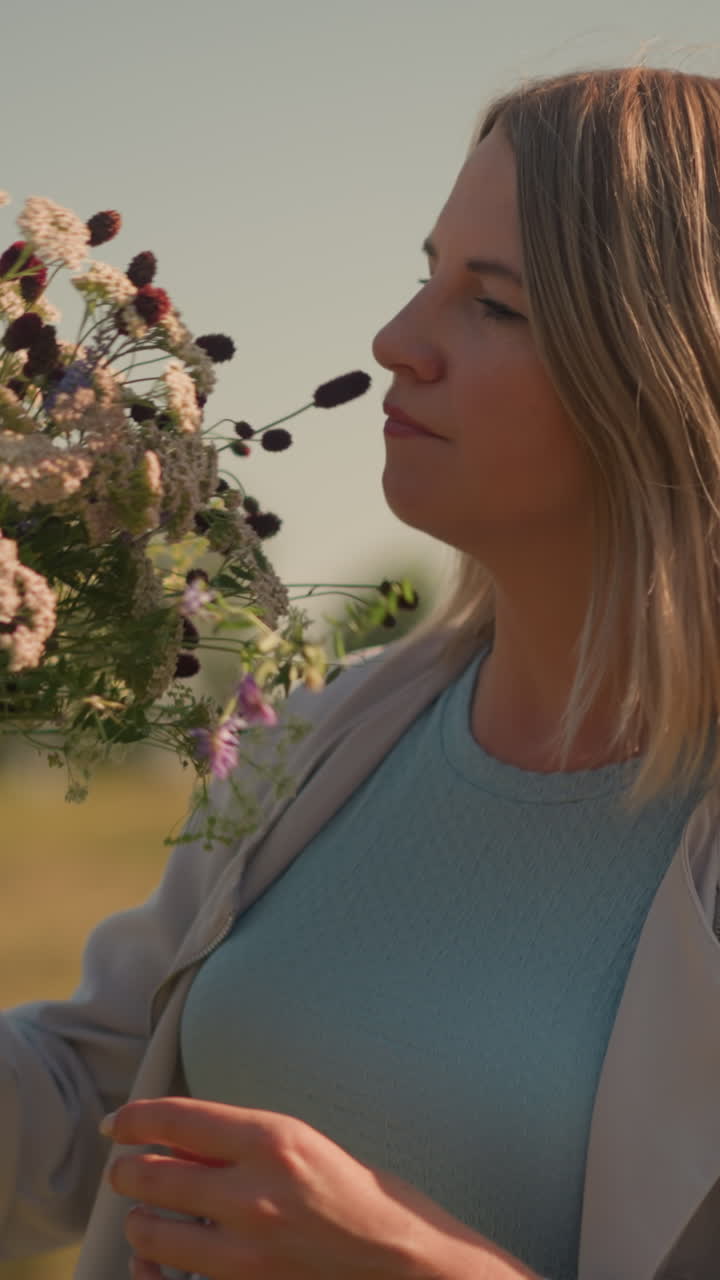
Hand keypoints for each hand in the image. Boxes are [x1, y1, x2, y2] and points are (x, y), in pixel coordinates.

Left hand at [104, 1096, 535, 1278]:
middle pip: (152, 1173)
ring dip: (140, 1218)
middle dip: (128, 1169)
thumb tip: (184, 1141)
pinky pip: (173, 1279)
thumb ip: (247, 1144)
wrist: (413, 1266)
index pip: (176, 1117)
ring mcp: (246, 1250)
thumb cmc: (370, 1199)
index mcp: (274, 1139)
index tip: (116, 1122)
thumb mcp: (308, 1147)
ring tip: (144, 1213)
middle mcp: (253, 1192)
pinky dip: (154, 1268)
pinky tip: (155, 1260)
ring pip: (151, 1231)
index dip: (133, 1117)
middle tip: (124, 1168)